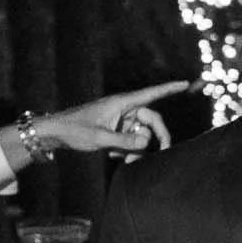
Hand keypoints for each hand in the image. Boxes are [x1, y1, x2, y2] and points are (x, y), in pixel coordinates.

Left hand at [31, 83, 192, 157]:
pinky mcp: (117, 130)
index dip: (169, 89)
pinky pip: (132, 140)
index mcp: (121, 103)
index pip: (151, 94)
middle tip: (163, 153)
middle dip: (156, 138)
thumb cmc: (75, 130)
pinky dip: (128, 150)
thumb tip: (147, 142)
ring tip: (121, 159)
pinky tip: (114, 156)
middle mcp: (124, 110)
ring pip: (142, 134)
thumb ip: (125, 141)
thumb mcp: (100, 138)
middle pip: (152, 121)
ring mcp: (121, 120)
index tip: (186, 83)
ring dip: (138, 149)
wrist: (55, 134)